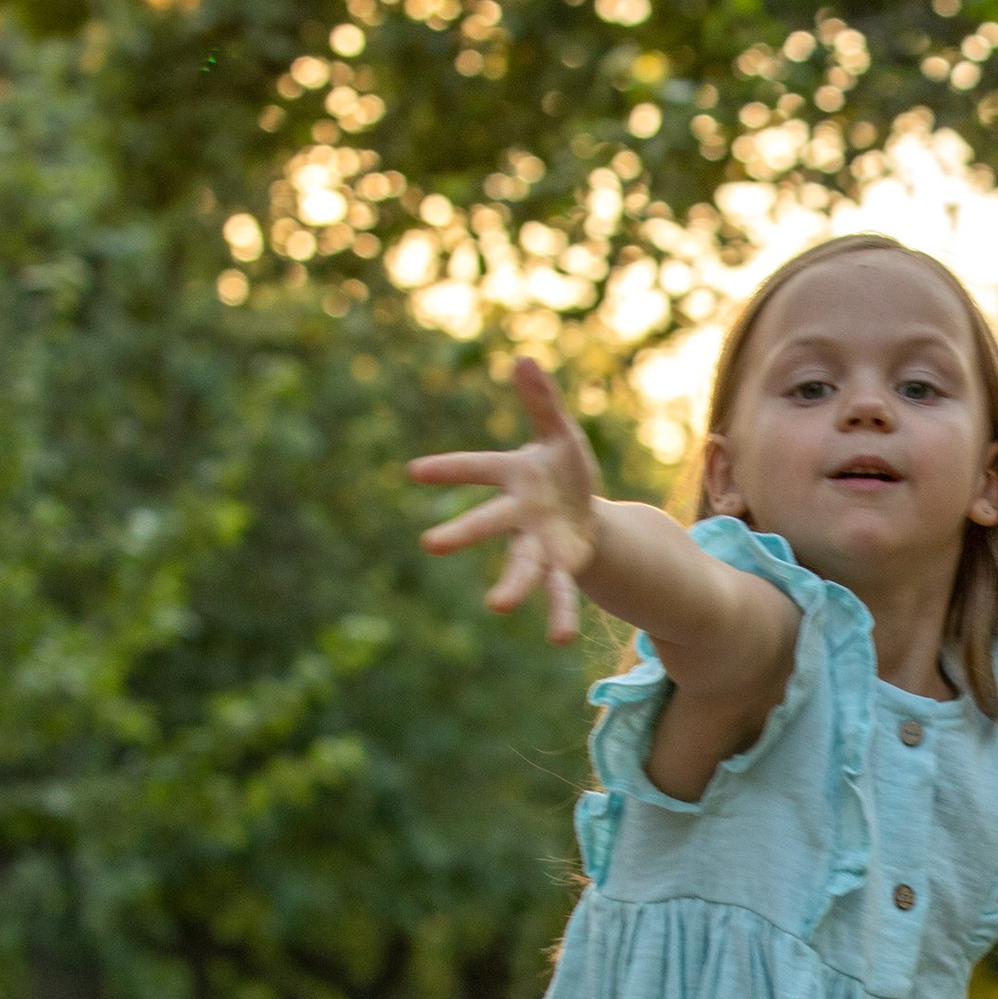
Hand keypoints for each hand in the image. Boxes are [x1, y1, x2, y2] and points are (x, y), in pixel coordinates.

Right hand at [409, 357, 600, 642]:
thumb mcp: (560, 433)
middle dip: (462, 532)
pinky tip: (558, 639)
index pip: (476, 468)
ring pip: (520, 567)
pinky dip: (559, 614)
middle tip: (430, 545)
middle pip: (488, 522)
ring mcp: (536, 544)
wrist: (583, 515)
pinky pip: (560, 592)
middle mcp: (517, 514)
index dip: (448, 469)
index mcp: (513, 475)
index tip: (414, 472)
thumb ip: (541, 401)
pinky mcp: (561, 567)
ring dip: (510, 587)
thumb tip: (525, 358)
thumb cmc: (564, 471)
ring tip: (497, 608)